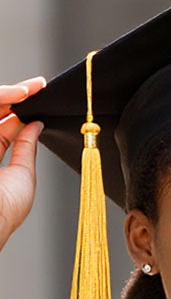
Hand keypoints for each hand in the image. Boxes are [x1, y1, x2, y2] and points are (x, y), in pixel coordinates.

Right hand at [0, 80, 45, 252]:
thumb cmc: (4, 211)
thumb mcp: (22, 176)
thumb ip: (26, 149)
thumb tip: (36, 125)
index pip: (1, 127)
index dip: (18, 110)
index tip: (38, 96)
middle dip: (14, 96)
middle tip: (37, 86)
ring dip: (6, 95)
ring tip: (28, 90)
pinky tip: (15, 96)